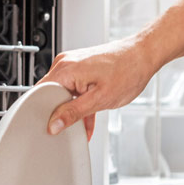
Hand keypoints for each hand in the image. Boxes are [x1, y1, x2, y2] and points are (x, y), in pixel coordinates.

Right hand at [39, 36, 158, 138]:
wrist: (144, 56)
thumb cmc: (128, 71)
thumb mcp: (99, 100)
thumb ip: (73, 113)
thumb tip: (54, 124)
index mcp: (65, 69)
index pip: (40, 94)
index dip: (43, 113)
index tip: (50, 128)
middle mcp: (66, 64)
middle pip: (50, 95)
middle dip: (59, 114)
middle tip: (69, 129)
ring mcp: (73, 65)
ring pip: (63, 95)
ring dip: (72, 111)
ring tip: (85, 122)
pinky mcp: (82, 69)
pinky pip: (74, 91)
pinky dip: (80, 105)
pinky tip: (87, 121)